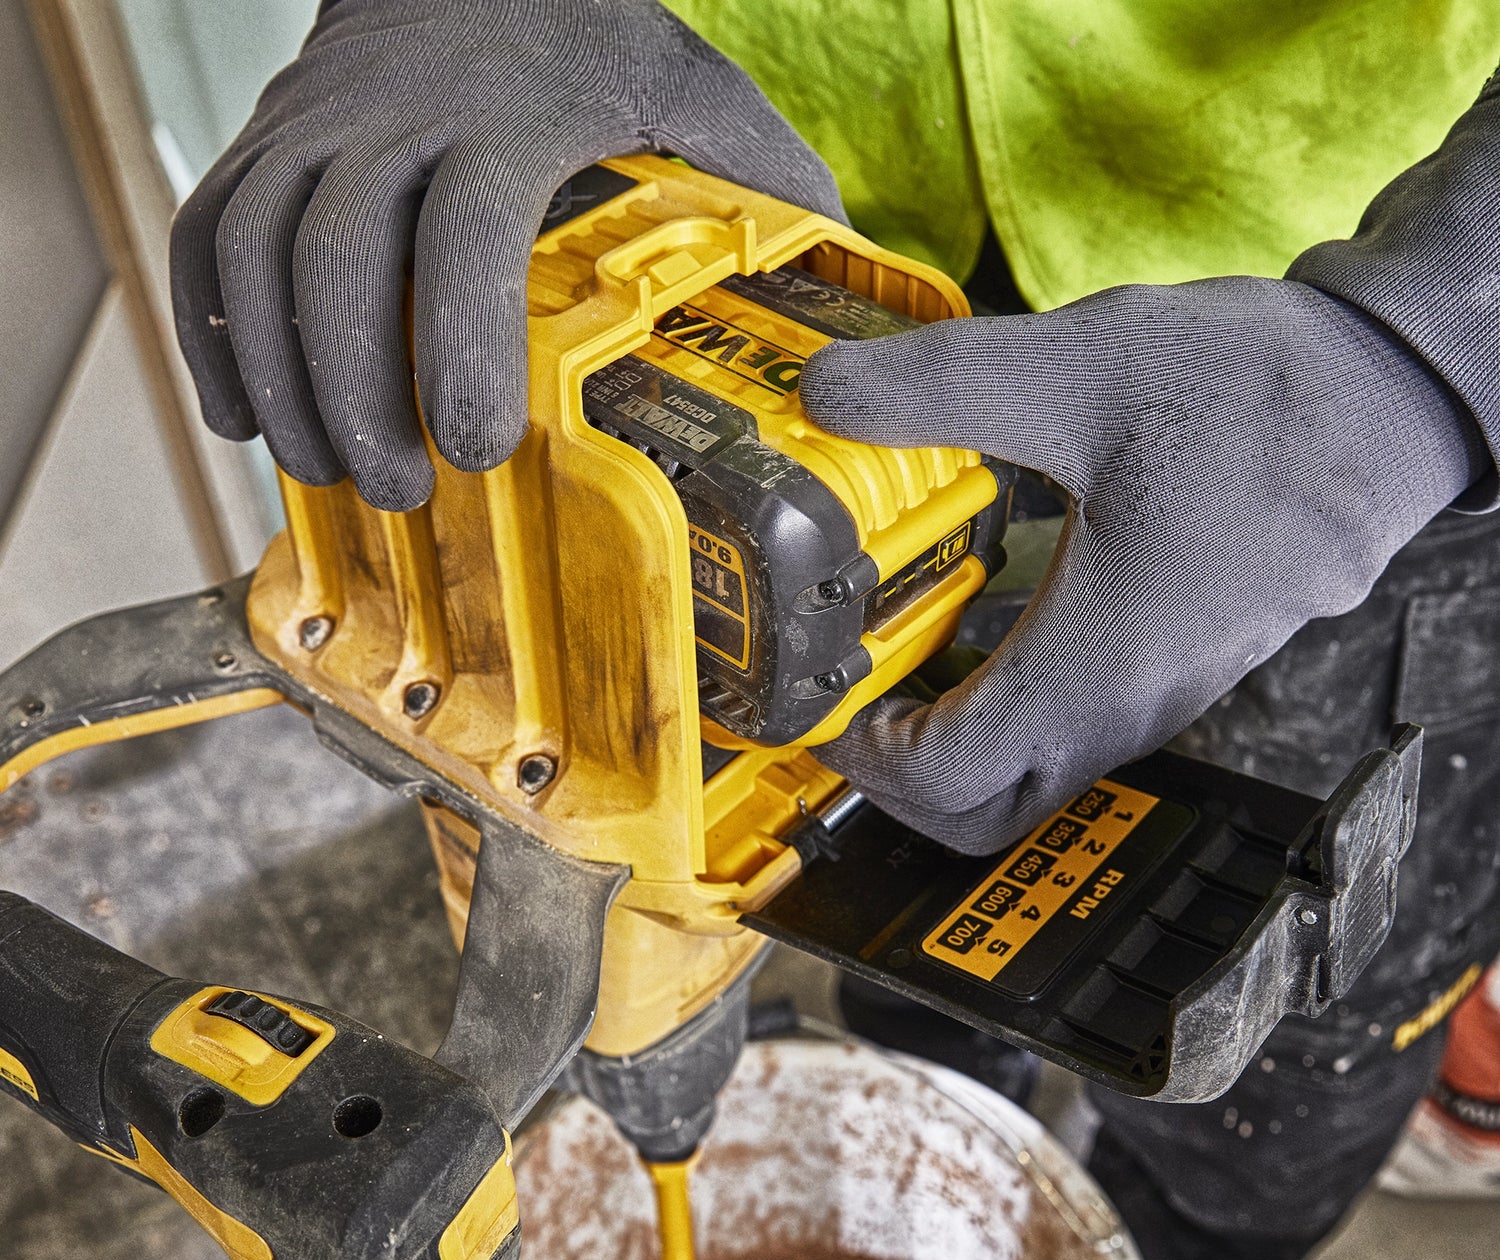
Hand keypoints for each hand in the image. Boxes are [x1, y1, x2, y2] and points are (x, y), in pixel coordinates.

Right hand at [170, 0, 842, 510]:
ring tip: (329, 474)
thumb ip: (756, 183)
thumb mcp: (693, 93)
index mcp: (510, 116)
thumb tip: (836, 299)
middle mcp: (393, 115)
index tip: (476, 445)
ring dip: (283, 383)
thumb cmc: (589, 40)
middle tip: (403, 491)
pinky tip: (246, 414)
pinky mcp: (267, 141)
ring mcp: (316, 124)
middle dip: (356, 396)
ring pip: (254, 257)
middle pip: (333, 262)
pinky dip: (212, 333)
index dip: (456, 344)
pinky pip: (205, 237)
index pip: (463, 231)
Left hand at [799, 277, 1484, 853]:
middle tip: (850, 717)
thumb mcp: (1079, 367)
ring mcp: (1157, 698)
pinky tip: (978, 644)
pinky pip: (1070, 740)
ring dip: (953, 756)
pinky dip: (1003, 724)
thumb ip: (938, 383)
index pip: (948, 780)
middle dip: (900, 788)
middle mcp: (1125, 709)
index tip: (828, 711)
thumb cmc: (1259, 396)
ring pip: (1032, 783)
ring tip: (896, 680)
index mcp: (1091, 666)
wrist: (1390, 397)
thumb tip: (826, 390)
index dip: (868, 763)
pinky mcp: (1175, 669)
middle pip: (986, 815)